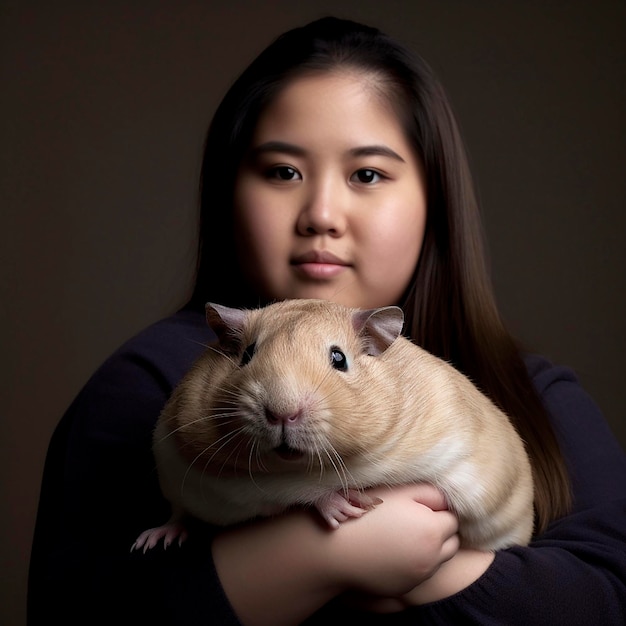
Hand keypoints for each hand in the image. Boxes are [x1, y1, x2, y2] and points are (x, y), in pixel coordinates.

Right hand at [331, 483, 459, 597]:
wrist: (336, 548)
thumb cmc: (366, 513)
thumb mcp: (399, 492)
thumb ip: (429, 493)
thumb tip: (446, 500)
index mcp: (432, 530)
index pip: (452, 519)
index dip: (438, 510)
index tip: (420, 506)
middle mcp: (432, 557)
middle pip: (452, 543)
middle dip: (440, 531)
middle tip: (417, 520)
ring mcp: (419, 575)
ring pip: (439, 560)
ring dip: (431, 549)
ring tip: (406, 535)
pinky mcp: (405, 588)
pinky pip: (421, 574)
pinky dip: (416, 563)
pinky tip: (395, 551)